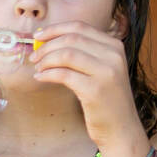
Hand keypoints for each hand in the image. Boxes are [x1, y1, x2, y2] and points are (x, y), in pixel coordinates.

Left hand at [31, 21, 140, 149]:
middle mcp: (114, 56)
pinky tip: (41, 78)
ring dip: (46, 60)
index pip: (80, 27)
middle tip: (34, 57)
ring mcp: (107, 73)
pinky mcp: (95, 90)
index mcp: (115, 46)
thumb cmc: (107, 99)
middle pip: (71, 38)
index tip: (38, 37)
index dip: (55, 29)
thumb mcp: (103, 69)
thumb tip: (47, 41)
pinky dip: (47, 74)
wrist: (121, 129)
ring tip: (38, 68)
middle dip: (47, 46)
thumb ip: (85, 53)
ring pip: (66, 54)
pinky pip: (63, 74)